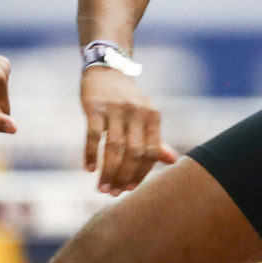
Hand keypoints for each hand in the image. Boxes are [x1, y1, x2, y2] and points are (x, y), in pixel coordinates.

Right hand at [81, 66, 177, 194]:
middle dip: (123, 177)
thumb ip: (156, 140)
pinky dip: (90, 155)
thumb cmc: (128, 100)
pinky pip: (93, 135)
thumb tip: (173, 161)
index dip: (140, 174)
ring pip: (114, 147)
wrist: (108, 69)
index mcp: (153, 116)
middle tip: (112, 193)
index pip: (150, 152)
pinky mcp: (95, 106)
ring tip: (101, 188)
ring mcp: (116, 108)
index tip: (129, 189)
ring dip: (107, 171)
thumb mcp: (145, 116)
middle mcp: (137, 111)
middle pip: (133, 153)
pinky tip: (89, 169)